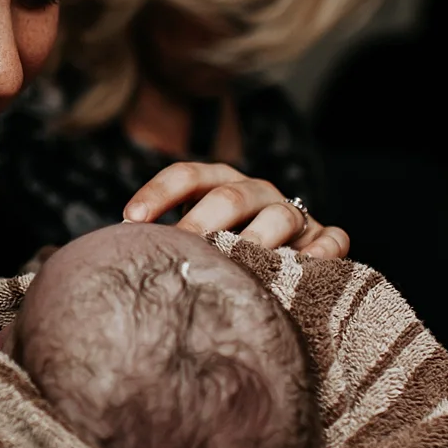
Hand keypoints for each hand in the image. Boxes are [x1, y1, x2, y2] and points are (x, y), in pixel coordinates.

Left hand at [121, 161, 349, 258]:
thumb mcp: (194, 242)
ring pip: (280, 214)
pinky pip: (331, 239)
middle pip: (230, 195)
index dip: (159, 192)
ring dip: (258, 237)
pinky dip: (323, 251)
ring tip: (241, 263)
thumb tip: (115, 259)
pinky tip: (306, 267)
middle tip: (183, 247)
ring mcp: (294, 215)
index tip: (130, 219)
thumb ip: (167, 244)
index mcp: (219, 185)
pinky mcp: (325, 240)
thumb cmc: (221, 257)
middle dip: (203, 220)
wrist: (281, 271)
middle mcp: (256, 193)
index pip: (188, 176)